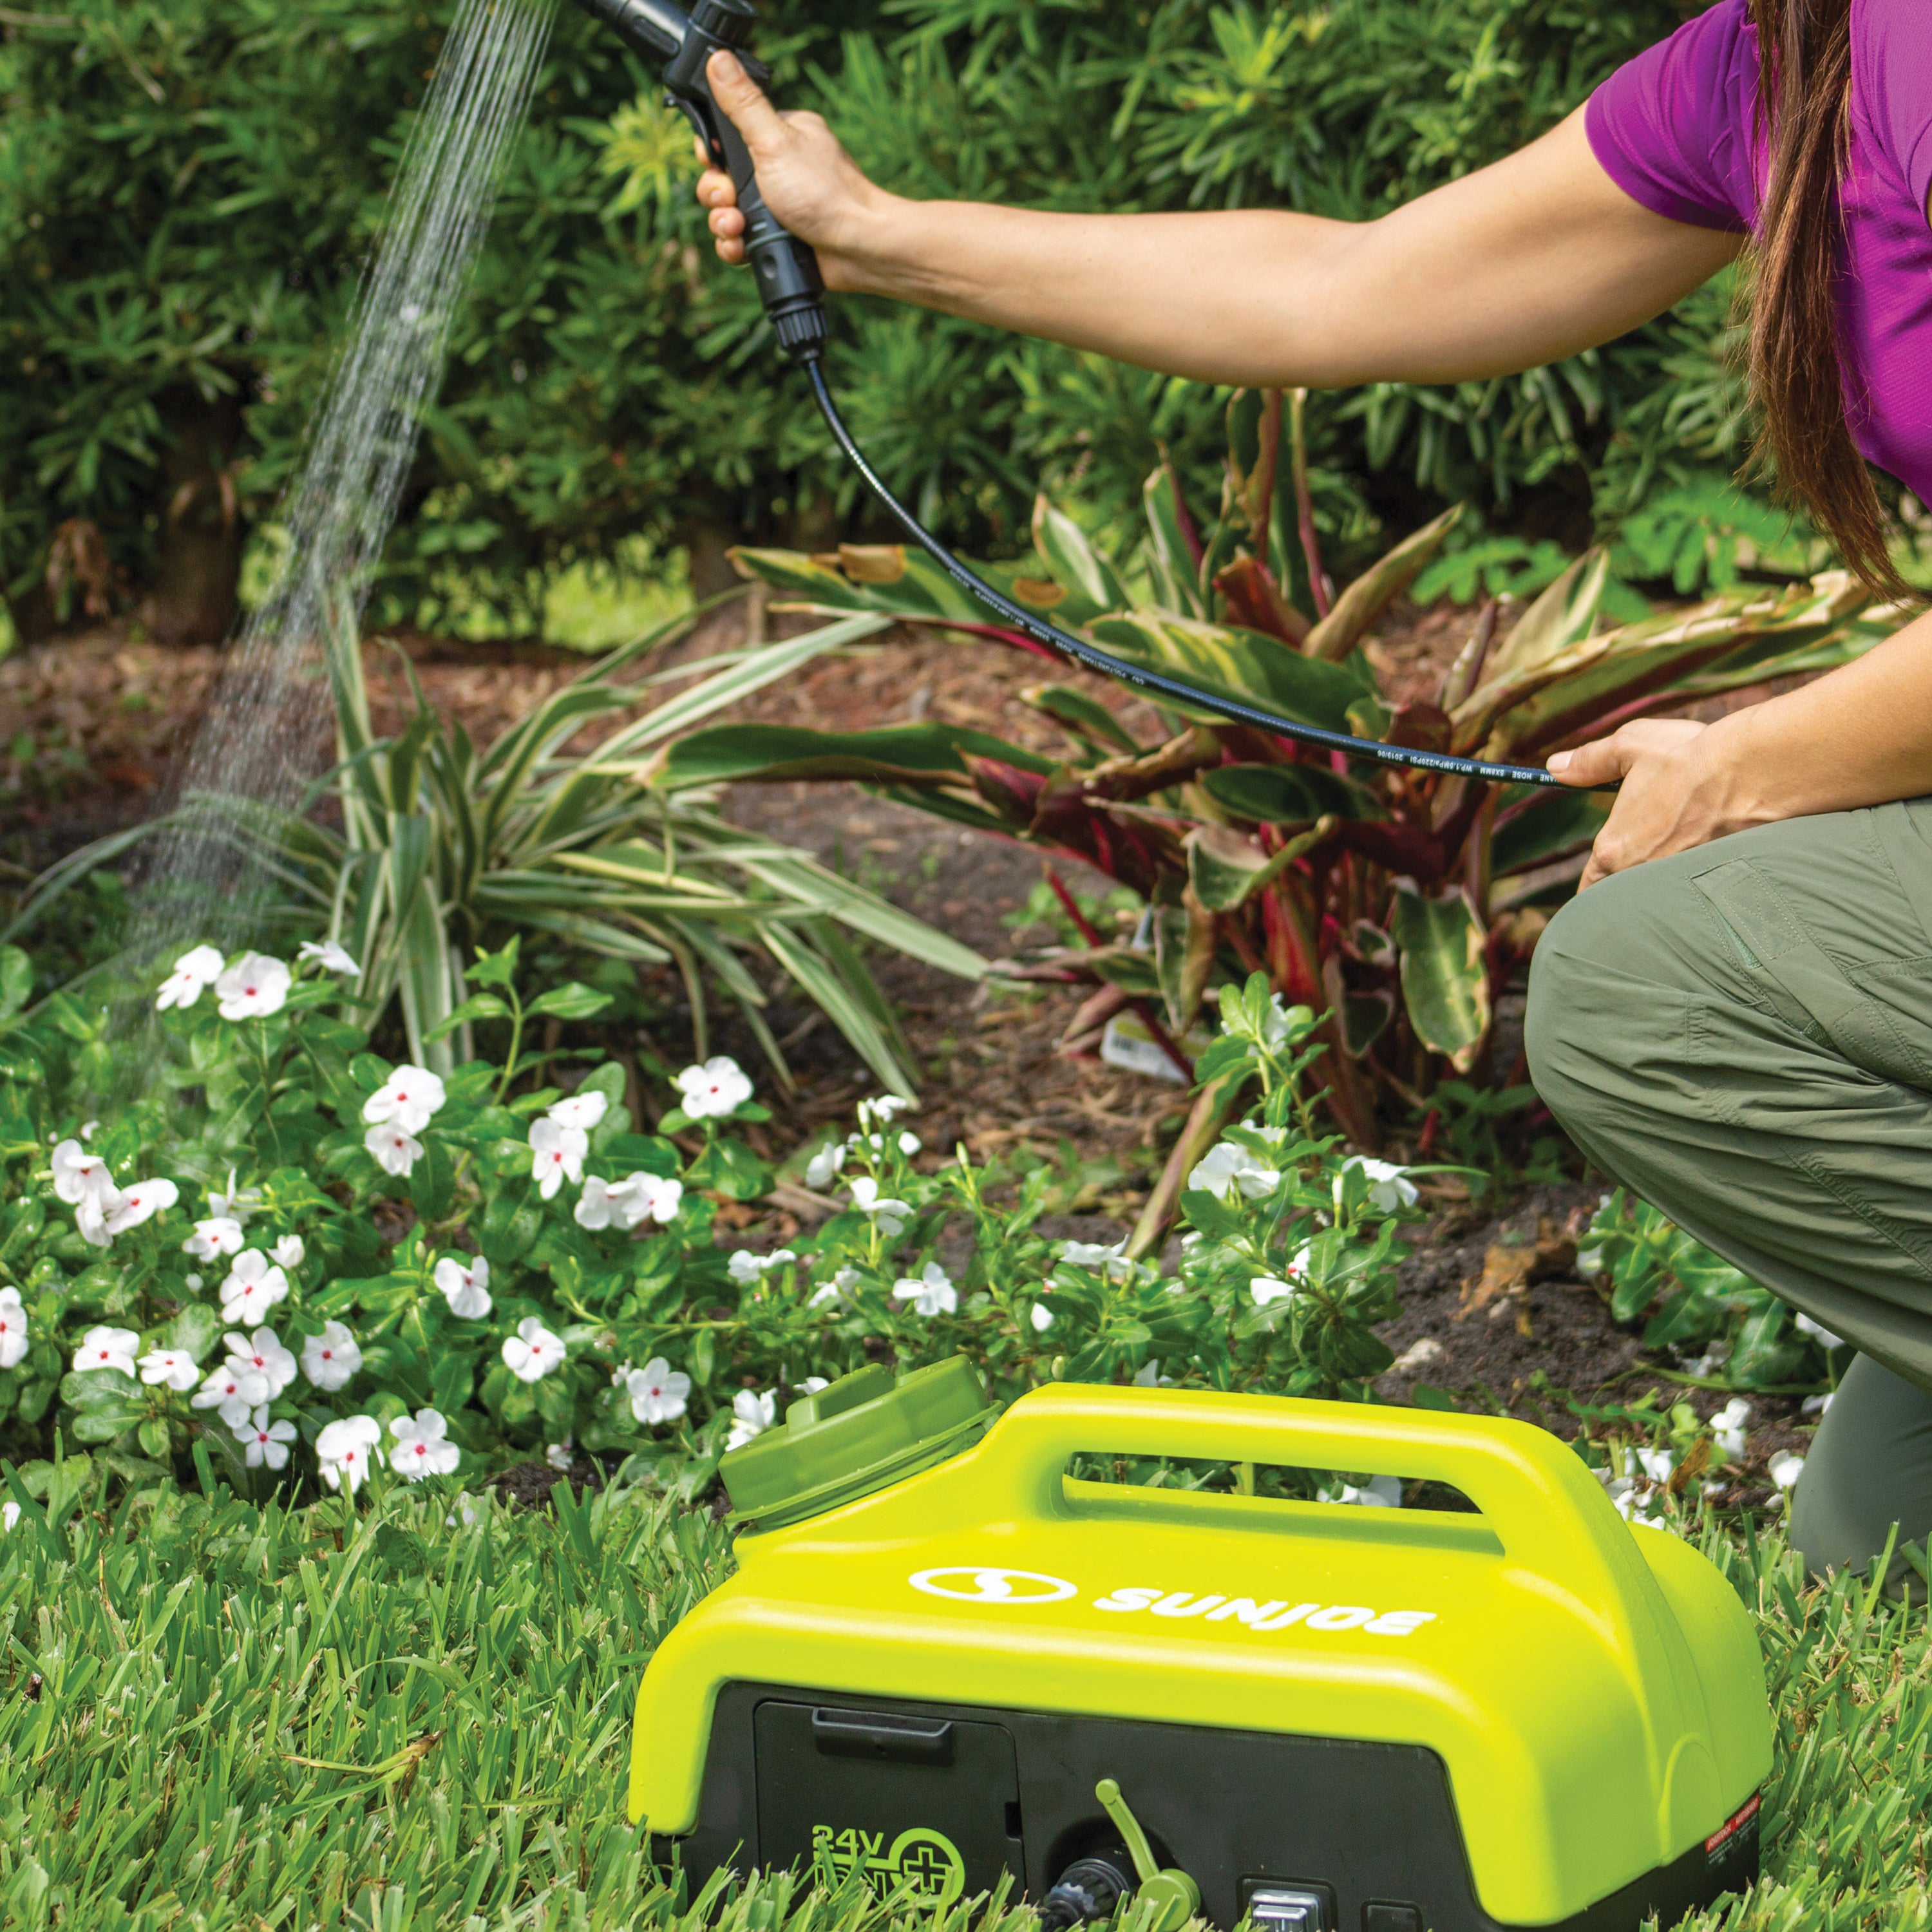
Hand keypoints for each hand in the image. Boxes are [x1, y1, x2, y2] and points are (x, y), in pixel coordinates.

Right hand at [694, 51, 893, 290]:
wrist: (858, 249)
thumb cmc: (825, 193)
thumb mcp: (775, 141)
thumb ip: (743, 104)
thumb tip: (719, 58)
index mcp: (778, 136)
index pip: (728, 136)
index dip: (712, 152)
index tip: (713, 161)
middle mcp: (777, 169)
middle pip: (722, 178)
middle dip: (716, 193)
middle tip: (729, 200)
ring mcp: (777, 205)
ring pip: (727, 212)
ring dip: (723, 223)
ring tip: (737, 228)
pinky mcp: (778, 238)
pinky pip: (741, 241)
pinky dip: (735, 246)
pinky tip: (741, 247)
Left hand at [1547, 718, 1736, 889]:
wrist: (1754, 772)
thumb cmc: (1687, 757)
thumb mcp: (1629, 747)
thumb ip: (1589, 761)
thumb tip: (1554, 767)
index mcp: (1613, 850)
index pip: (1590, 885)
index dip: (1593, 884)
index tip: (1599, 881)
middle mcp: (1642, 876)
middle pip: (1624, 898)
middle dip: (1627, 892)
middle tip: (1637, 880)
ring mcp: (1679, 885)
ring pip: (1660, 900)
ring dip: (1663, 893)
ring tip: (1675, 876)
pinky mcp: (1714, 885)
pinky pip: (1695, 895)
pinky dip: (1697, 887)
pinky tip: (1711, 873)